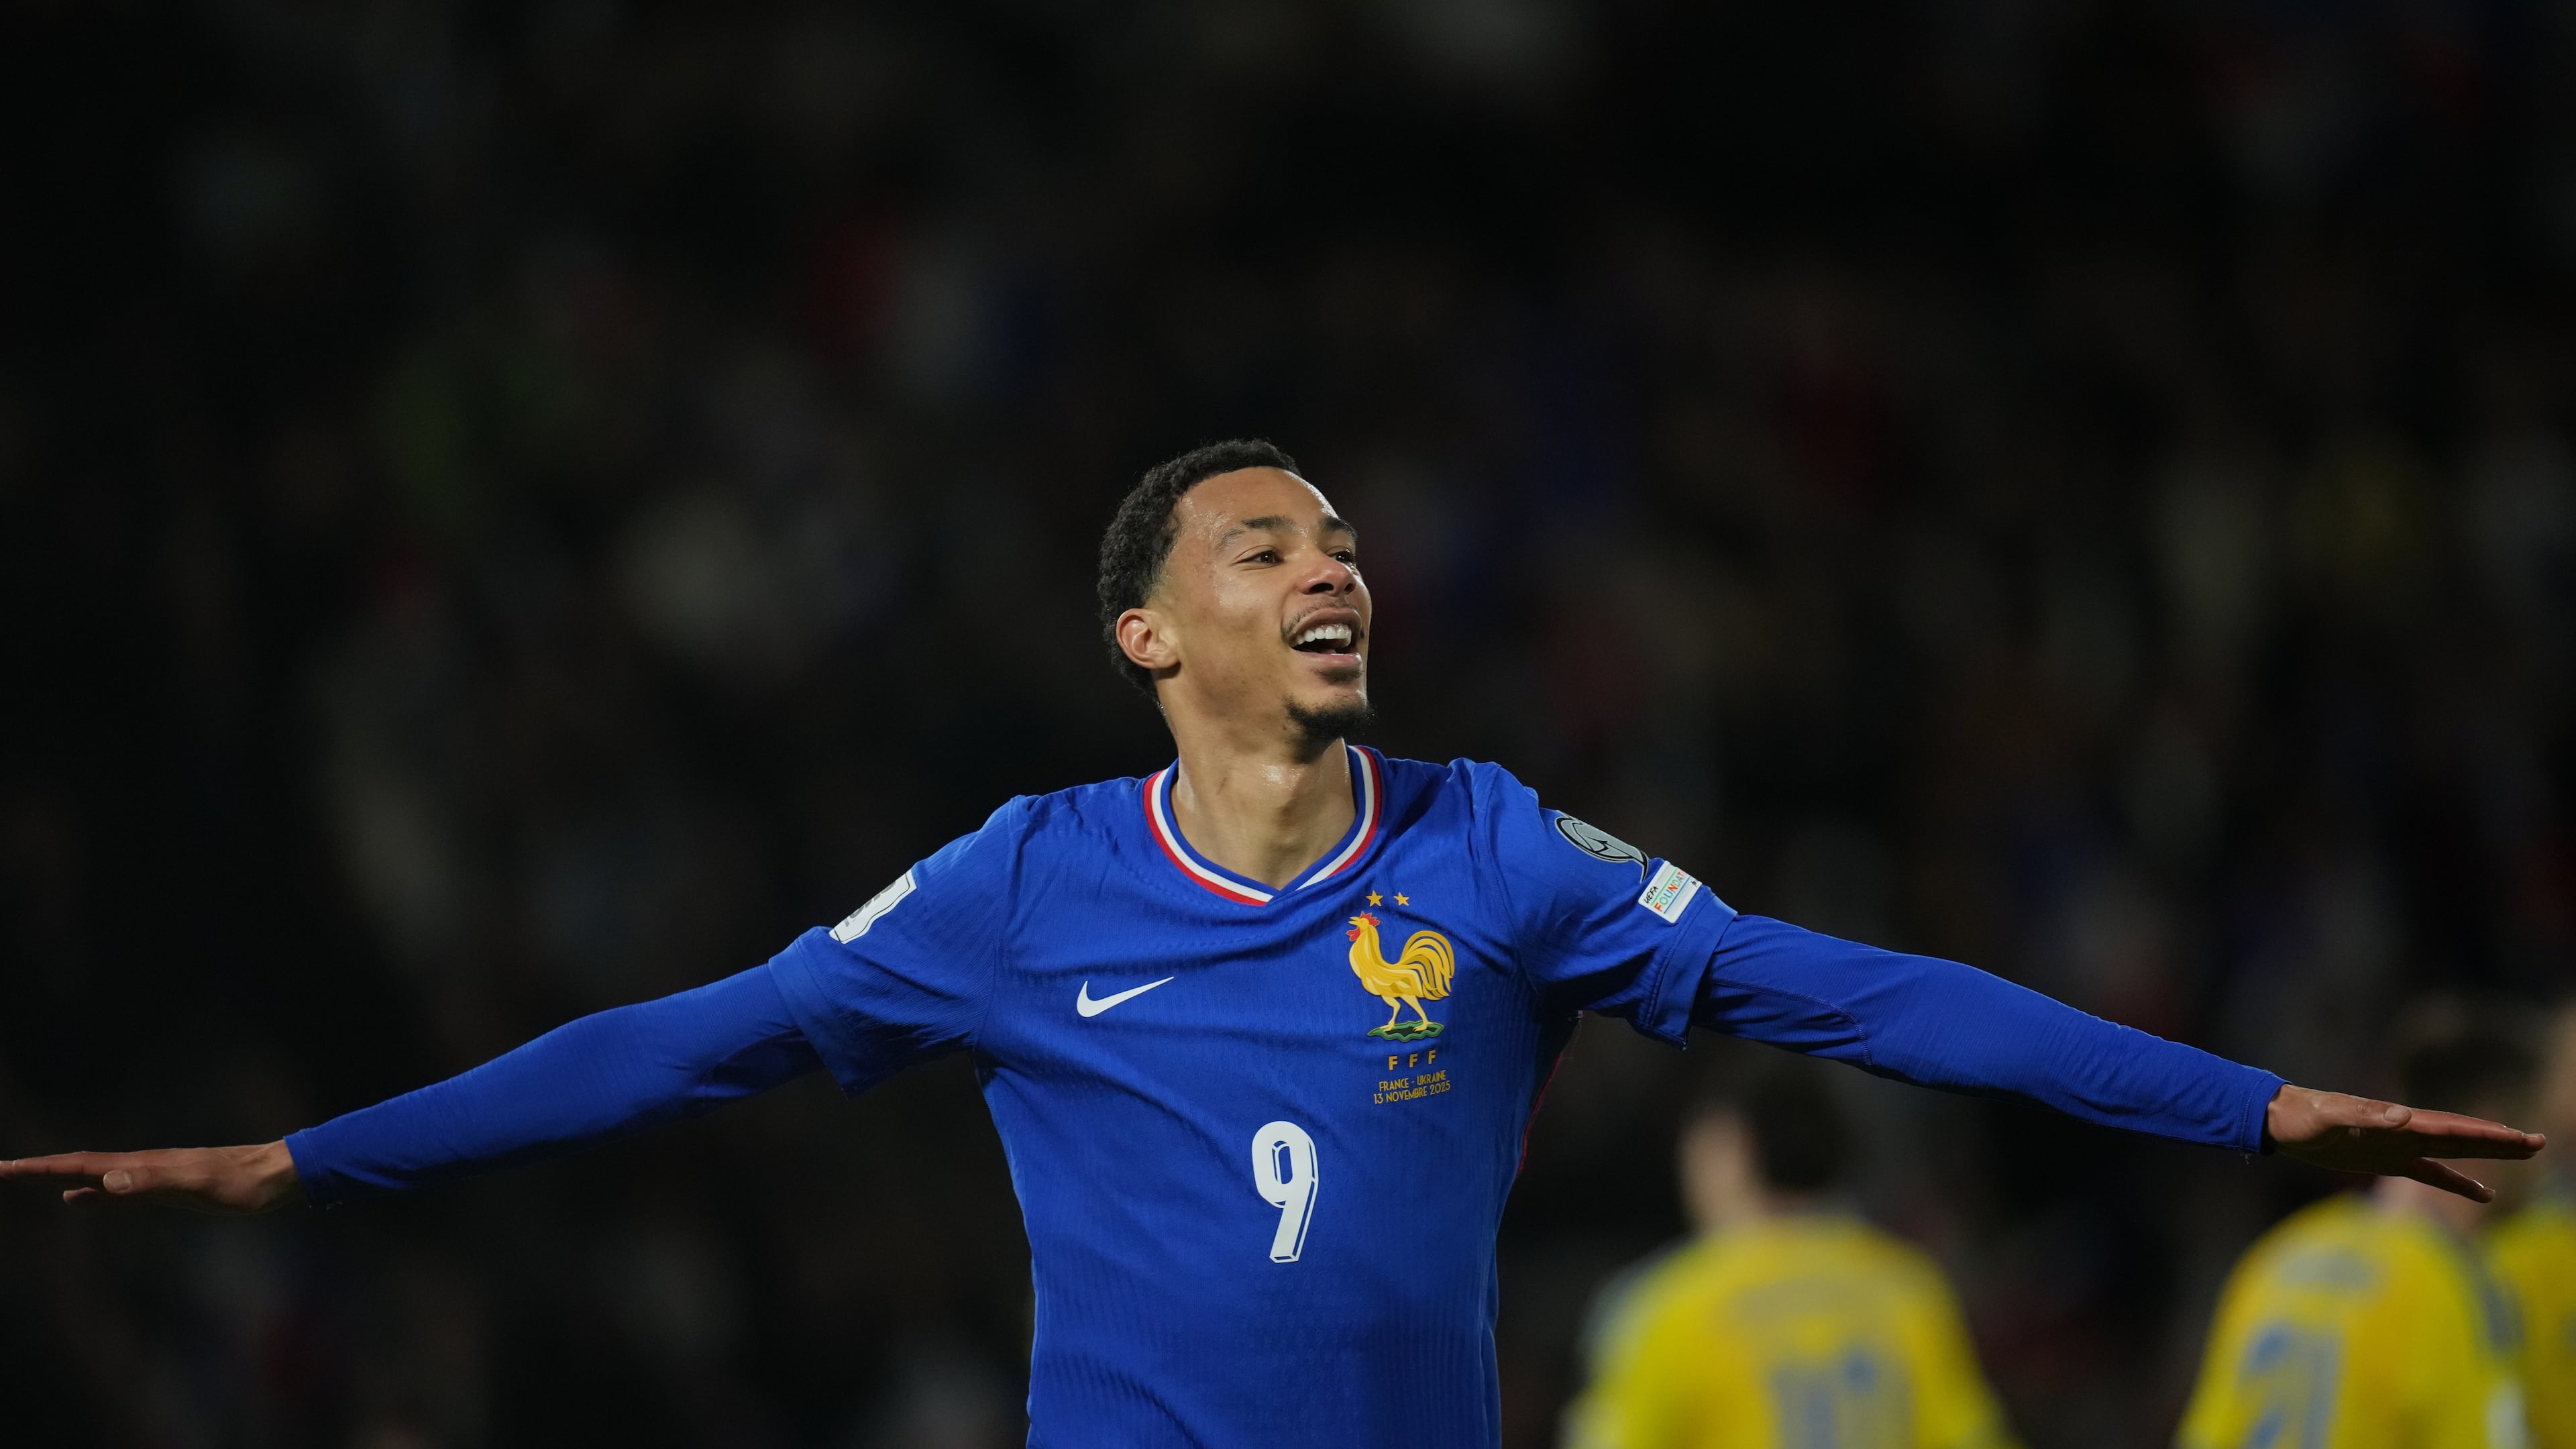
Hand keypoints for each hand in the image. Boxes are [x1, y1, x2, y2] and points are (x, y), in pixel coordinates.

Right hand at [0, 1141, 304, 1214]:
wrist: (275, 1176)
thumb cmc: (241, 1183)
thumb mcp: (197, 1186)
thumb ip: (151, 1182)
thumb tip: (105, 1182)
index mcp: (140, 1165)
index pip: (80, 1165)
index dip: (40, 1168)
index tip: (3, 1168)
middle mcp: (140, 1167)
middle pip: (79, 1166)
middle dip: (38, 1168)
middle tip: (0, 1171)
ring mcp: (151, 1177)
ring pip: (92, 1177)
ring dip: (58, 1178)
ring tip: (26, 1180)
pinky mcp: (165, 1190)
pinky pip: (115, 1193)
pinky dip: (90, 1196)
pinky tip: (77, 1201)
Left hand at [2264, 1085, 2544, 1201]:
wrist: (2282, 1119)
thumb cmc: (2304, 1116)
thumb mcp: (2330, 1116)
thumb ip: (2363, 1116)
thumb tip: (2401, 1115)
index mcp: (2398, 1121)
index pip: (2451, 1129)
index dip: (2485, 1134)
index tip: (2519, 1137)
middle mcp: (2405, 1131)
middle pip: (2462, 1137)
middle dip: (2500, 1141)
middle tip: (2539, 1142)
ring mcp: (2399, 1146)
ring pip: (2454, 1151)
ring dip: (2488, 1155)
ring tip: (2524, 1154)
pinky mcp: (2387, 1161)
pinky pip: (2432, 1174)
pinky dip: (2458, 1183)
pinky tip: (2483, 1193)